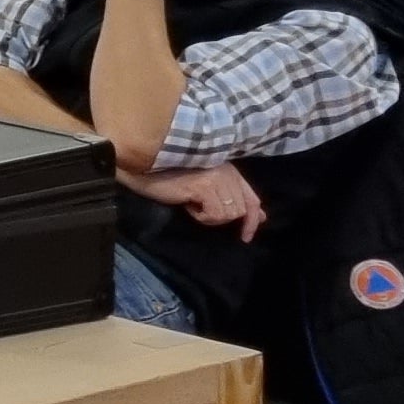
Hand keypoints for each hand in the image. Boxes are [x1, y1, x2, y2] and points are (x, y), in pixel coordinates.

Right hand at [137, 161, 264, 238]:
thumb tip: (260, 216)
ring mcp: (217, 178)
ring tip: (193, 205)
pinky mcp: (205, 186)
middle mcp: (228, 172)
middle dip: (222, 217)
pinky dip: (202, 216)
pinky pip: (214, 215)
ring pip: (229, 214)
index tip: (245, 237)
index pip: (253, 199)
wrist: (143, 166)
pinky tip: (188, 205)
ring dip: (210, 216)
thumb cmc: (170, 176)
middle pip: (241, 210)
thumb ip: (233, 197)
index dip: (252, 220)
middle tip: (200, 209)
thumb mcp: (206, 187)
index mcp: (230, 170)